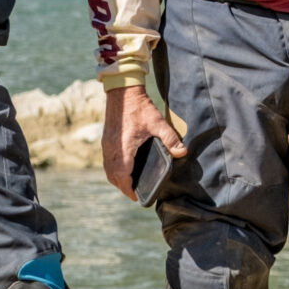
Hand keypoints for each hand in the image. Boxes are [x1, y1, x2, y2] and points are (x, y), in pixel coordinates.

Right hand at [102, 84, 187, 200]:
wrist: (123, 91)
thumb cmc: (140, 107)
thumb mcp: (158, 122)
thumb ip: (170, 138)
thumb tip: (182, 152)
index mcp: (124, 148)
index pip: (122, 176)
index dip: (128, 189)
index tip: (136, 197)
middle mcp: (112, 149)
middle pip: (113, 176)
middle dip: (123, 187)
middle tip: (134, 193)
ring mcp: (107, 145)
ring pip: (108, 170)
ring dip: (117, 179)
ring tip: (128, 184)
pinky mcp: (106, 140)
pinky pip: (106, 161)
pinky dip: (113, 170)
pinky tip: (122, 169)